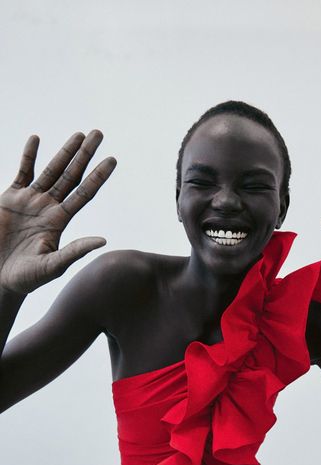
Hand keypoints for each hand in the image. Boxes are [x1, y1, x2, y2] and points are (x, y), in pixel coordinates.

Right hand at [0, 130, 115, 294]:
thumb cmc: (26, 278)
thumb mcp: (52, 266)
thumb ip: (74, 251)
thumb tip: (103, 240)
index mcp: (60, 222)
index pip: (84, 193)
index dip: (98, 177)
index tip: (113, 159)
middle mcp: (48, 208)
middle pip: (71, 175)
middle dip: (85, 155)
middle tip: (99, 133)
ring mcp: (30, 201)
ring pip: (51, 170)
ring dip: (64, 152)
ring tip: (79, 134)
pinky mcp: (10, 199)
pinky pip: (22, 172)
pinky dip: (28, 156)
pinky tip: (37, 139)